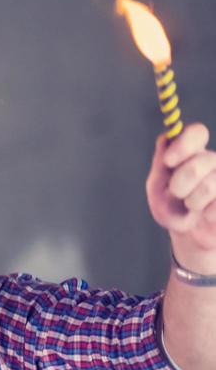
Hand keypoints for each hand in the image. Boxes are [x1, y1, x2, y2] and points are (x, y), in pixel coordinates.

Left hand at [149, 122, 215, 269]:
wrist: (191, 236)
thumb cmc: (173, 209)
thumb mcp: (158, 189)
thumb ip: (161, 165)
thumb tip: (165, 139)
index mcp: (192, 153)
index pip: (197, 133)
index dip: (184, 144)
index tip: (168, 161)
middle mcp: (214, 161)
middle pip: (202, 160)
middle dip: (182, 181)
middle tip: (176, 193)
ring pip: (212, 183)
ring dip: (194, 201)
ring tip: (192, 206)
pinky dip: (209, 213)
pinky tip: (207, 216)